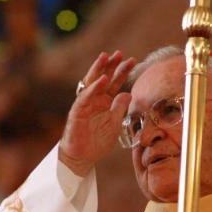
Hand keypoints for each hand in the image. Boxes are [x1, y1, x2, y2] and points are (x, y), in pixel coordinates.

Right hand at [59, 51, 135, 175]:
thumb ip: (120, 109)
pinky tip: (102, 80)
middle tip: (119, 54)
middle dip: (110, 66)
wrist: (82, 157)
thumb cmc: (98, 142)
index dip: (122, 72)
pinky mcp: (77, 111)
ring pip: (91, 83)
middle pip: (103, 78)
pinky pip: (85, 97)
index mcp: (105, 102)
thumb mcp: (114, 124)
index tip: (133, 61)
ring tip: (106, 57)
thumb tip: (128, 93)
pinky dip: (93, 88)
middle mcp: (95, 100)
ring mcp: (85, 104)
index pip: (114, 83)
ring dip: (98, 70)